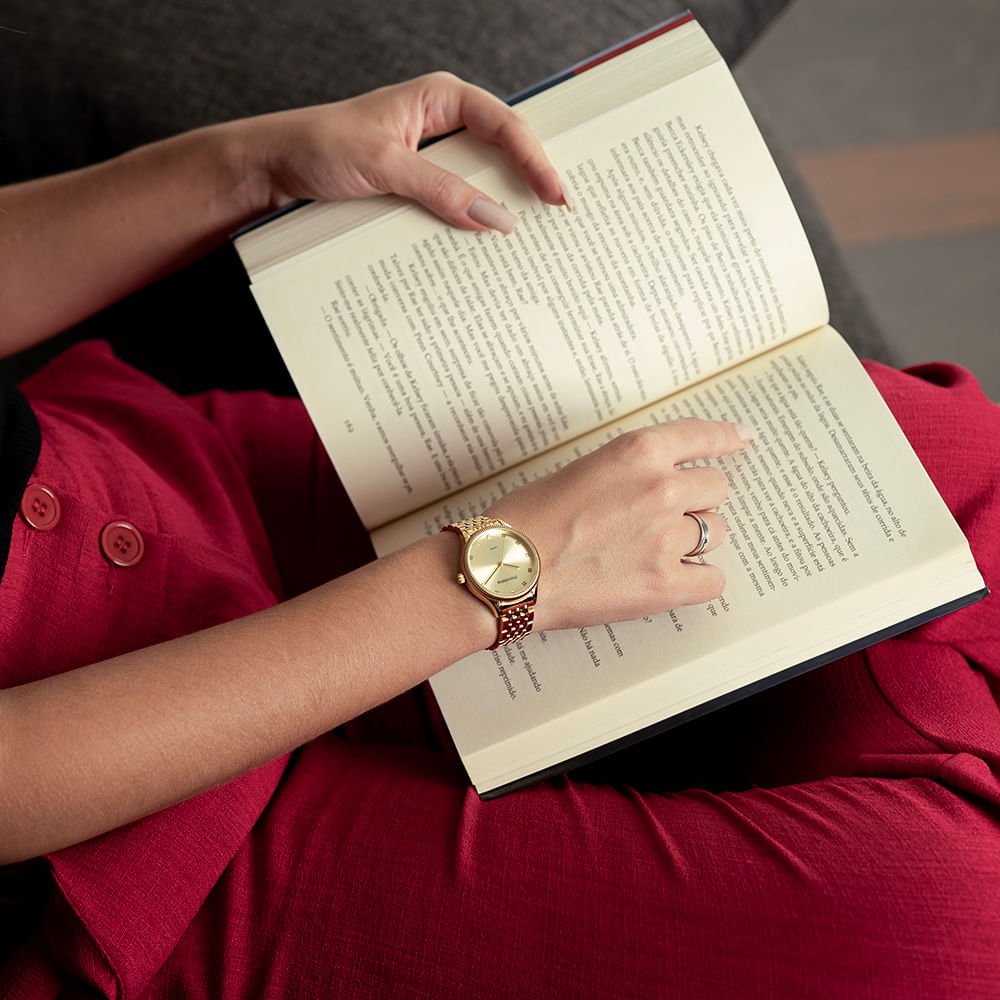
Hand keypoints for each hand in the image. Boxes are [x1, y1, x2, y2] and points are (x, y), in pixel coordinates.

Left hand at [240, 73, 565, 231]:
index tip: (556, 195)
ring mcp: (430, 155)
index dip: (536, 160)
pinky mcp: (418, 184)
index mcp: (439, 97)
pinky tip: (483, 243)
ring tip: (530, 235)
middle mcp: (440, 122)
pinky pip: (456, 200)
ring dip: (501, 206)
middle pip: (502, 151)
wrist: (274, 168)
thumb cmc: (318, 147)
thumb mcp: (384, 167)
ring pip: (481, 179)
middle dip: (529, 181)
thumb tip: (494, 219)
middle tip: (559, 217)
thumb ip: (441, 190)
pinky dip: (470, 220)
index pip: (505, 125)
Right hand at [486, 419, 751, 630]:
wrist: (505, 570)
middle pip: (714, 487)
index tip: (740, 438)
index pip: (701, 436)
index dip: (725, 438)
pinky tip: (670, 578)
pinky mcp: (665, 585)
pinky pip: (712, 579)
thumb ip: (629, 469)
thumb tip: (659, 480)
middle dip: (695, 499)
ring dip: (694, 538)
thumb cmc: (526, 519)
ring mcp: (667, 539)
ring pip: (716, 531)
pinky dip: (696, 579)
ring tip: (654, 549)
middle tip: (662, 515)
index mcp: (638, 452)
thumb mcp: (582, 469)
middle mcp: (661, 490)